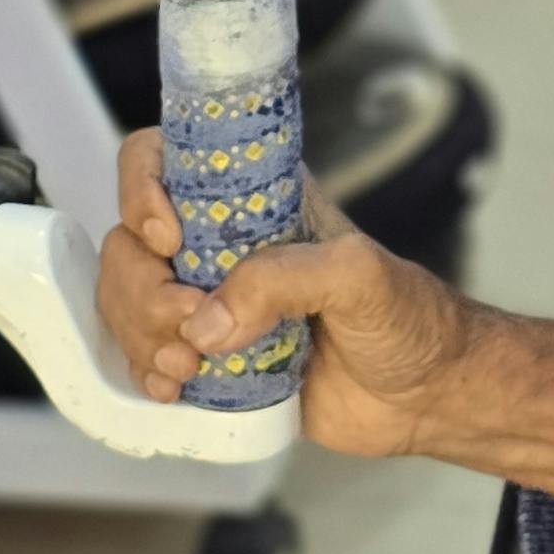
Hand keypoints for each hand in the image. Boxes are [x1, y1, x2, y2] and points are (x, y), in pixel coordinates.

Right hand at [95, 130, 472, 460]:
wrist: (425, 394)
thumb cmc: (409, 317)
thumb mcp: (359, 275)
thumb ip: (285, 280)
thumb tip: (207, 322)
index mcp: (254, 198)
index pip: (164, 159)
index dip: (142, 190)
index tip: (168, 240)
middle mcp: (221, 243)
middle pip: (130, 243)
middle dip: (142, 290)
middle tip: (190, 328)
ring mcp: (211, 302)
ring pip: (128, 301)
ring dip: (141, 335)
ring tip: (188, 368)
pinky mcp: (211, 358)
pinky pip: (146, 355)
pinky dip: (145, 371)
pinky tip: (174, 388)